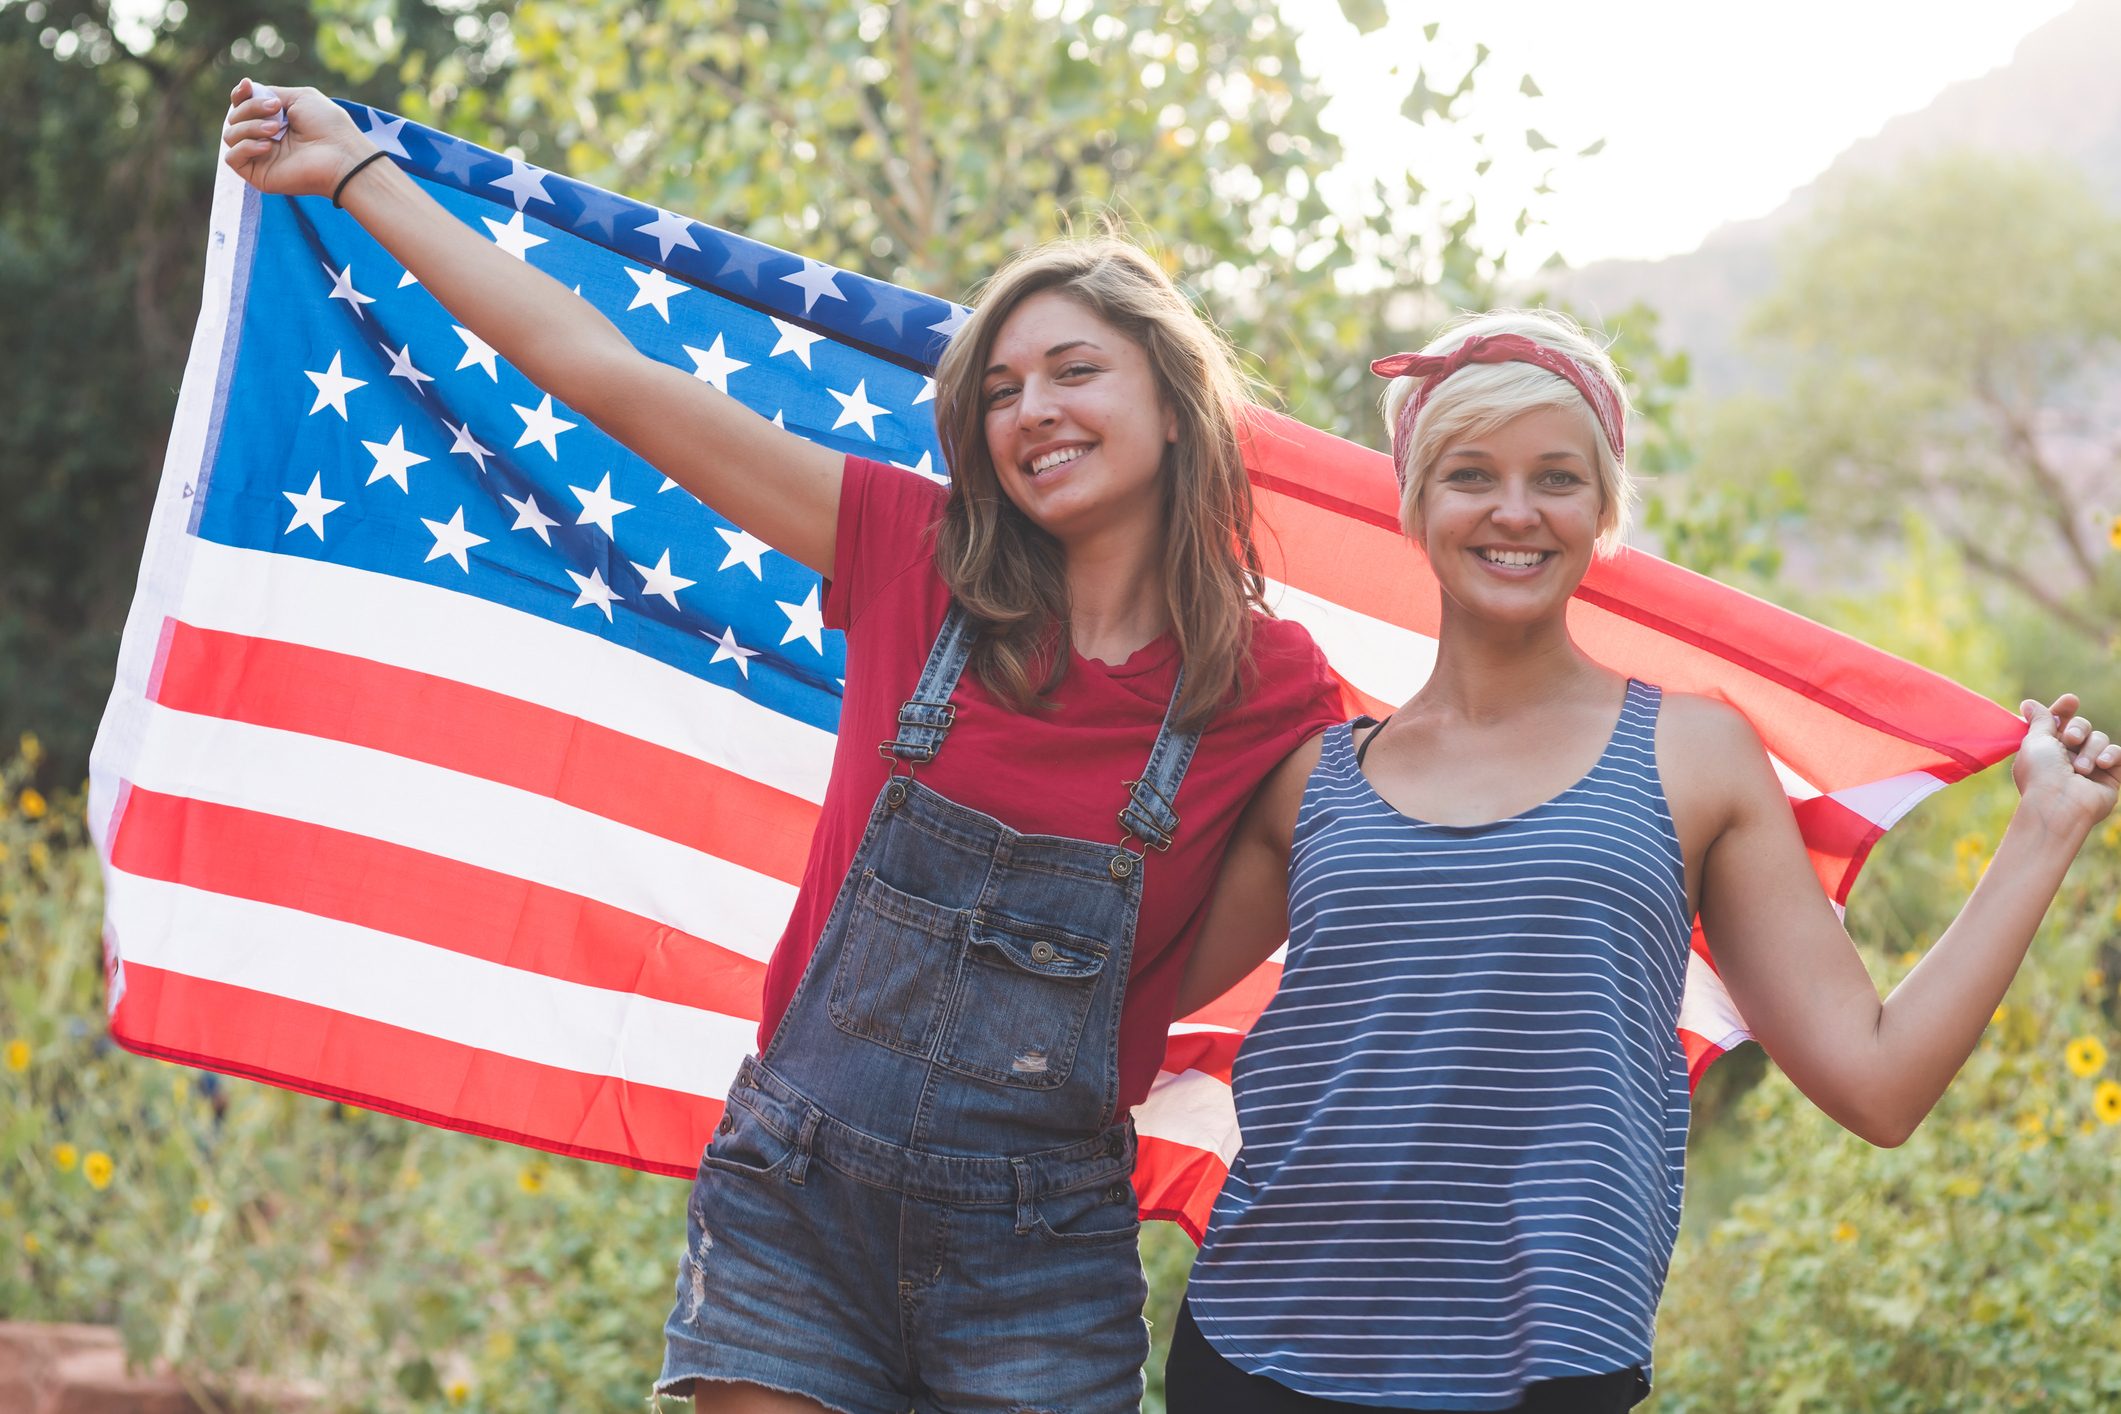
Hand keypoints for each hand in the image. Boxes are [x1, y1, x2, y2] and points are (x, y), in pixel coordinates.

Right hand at [221, 78, 371, 199]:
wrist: (342, 156)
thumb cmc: (328, 126)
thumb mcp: (300, 97)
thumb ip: (271, 93)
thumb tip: (248, 89)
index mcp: (273, 120)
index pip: (241, 106)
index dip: (239, 95)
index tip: (247, 86)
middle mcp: (264, 138)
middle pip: (234, 117)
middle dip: (250, 108)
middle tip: (277, 111)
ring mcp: (260, 157)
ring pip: (230, 135)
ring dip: (250, 127)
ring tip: (276, 130)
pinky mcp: (258, 175)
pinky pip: (232, 158)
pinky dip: (245, 147)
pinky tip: (267, 146)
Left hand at [2012, 693, 2119, 836]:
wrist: (2060, 805)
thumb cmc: (2041, 774)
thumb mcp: (2035, 741)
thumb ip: (2039, 720)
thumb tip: (2029, 703)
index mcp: (2046, 747)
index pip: (2059, 721)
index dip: (2064, 710)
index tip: (2070, 701)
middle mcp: (2067, 756)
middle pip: (2082, 726)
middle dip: (2078, 729)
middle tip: (2071, 740)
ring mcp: (2090, 766)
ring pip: (2099, 738)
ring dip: (2090, 750)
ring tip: (2081, 769)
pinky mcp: (2109, 776)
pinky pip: (2117, 753)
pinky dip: (2110, 755)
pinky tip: (2102, 764)